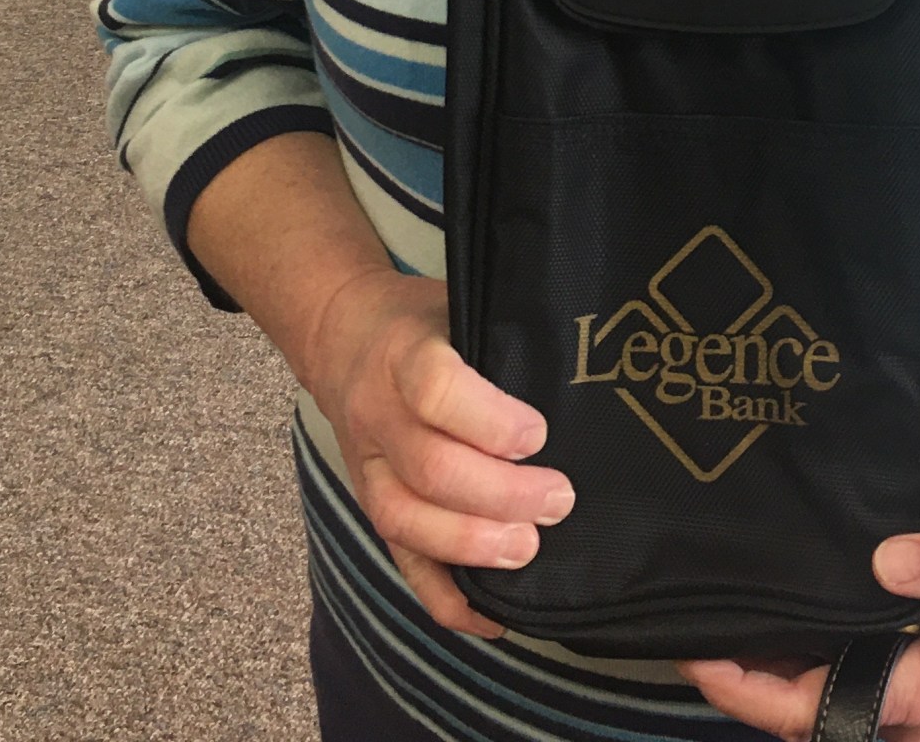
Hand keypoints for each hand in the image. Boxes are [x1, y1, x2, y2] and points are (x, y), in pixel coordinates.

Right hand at [306, 267, 574, 636]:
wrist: (340, 334)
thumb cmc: (420, 320)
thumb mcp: (455, 302)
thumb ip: (500, 337)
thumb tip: (578, 377)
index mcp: (402, 355)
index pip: (436, 390)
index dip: (489, 420)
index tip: (538, 435)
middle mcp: (377, 415)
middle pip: (431, 467)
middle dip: (500, 494)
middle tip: (558, 500)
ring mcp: (368, 467)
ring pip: (406, 519)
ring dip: (470, 544)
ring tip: (527, 550)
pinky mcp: (370, 506)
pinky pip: (399, 561)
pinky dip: (442, 596)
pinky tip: (491, 616)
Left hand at [677, 481, 919, 741]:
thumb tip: (886, 563)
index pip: (810, 708)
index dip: (746, 687)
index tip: (695, 649)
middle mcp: (914, 717)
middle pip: (806, 719)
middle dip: (744, 688)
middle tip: (688, 634)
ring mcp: (919, 709)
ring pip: (826, 710)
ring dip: (771, 682)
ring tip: (720, 630)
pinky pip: (847, 692)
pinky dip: (805, 671)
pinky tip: (783, 631)